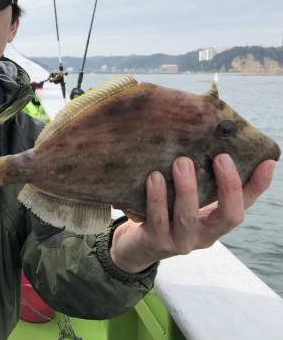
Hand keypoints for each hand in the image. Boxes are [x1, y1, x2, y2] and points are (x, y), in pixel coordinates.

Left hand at [110, 154, 275, 273]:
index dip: (258, 186)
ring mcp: (180, 241)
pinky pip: (157, 218)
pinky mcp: (154, 241)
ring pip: (188, 217)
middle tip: (218, 157)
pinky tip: (154, 177)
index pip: (245, 205)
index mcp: (217, 224)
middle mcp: (204, 236)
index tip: (265, 161)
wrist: (137, 245)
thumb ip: (212, 182)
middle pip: (226, 216)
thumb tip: (247, 156)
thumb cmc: (168, 214)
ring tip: (180, 162)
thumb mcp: (194, 200)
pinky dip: (157, 197)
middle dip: (227, 186)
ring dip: (186, 188)